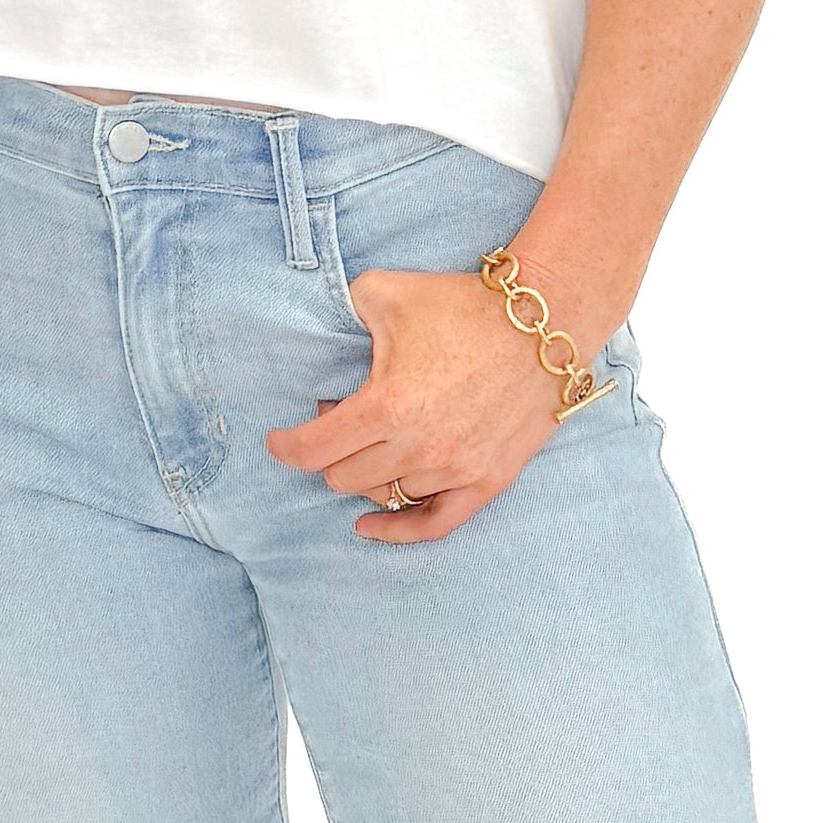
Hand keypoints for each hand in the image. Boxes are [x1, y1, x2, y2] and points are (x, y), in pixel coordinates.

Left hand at [264, 270, 580, 545]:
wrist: (544, 321)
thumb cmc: (462, 305)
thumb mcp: (384, 291)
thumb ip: (340, 312)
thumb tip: (318, 331)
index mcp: (387, 406)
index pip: (312, 450)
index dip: (285, 447)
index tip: (279, 440)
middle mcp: (419, 448)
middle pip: (342, 478)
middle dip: (330, 452)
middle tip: (341, 421)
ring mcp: (454, 469)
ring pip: (383, 497)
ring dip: (367, 473)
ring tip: (373, 441)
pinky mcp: (486, 480)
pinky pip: (433, 526)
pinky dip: (398, 530)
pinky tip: (370, 526)